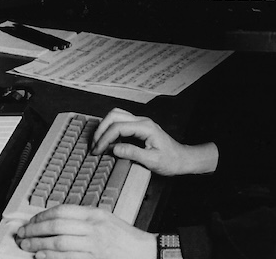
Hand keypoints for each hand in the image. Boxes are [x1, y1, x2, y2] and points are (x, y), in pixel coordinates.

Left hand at [15, 204, 154, 258]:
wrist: (143, 252)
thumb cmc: (124, 237)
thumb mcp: (105, 219)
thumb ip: (83, 218)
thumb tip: (56, 221)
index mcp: (95, 214)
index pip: (62, 210)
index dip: (42, 215)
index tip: (31, 220)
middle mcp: (93, 228)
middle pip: (56, 225)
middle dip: (34, 229)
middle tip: (22, 233)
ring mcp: (92, 245)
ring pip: (58, 242)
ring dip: (38, 244)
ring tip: (27, 245)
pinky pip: (66, 258)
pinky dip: (50, 257)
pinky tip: (41, 256)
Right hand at [91, 108, 217, 175]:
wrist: (182, 159)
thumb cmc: (170, 160)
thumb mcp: (152, 161)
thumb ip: (133, 153)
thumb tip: (114, 149)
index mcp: (145, 127)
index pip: (118, 127)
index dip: (104, 139)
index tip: (97, 151)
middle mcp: (142, 121)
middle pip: (114, 116)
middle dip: (101, 129)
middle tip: (94, 146)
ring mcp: (140, 123)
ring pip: (116, 115)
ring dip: (104, 127)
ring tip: (97, 143)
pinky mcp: (138, 127)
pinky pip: (120, 122)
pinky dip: (110, 128)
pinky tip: (106, 141)